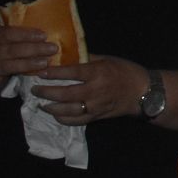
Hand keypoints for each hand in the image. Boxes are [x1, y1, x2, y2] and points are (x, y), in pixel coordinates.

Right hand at [0, 25, 56, 93]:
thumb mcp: (2, 42)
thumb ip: (18, 38)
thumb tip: (45, 34)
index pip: (8, 33)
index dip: (26, 34)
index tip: (44, 35)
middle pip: (11, 50)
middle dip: (34, 49)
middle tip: (53, 48)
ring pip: (9, 65)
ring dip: (28, 64)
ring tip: (45, 62)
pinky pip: (6, 80)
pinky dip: (19, 78)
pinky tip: (33, 78)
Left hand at [32, 55, 148, 124]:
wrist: (144, 92)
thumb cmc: (125, 71)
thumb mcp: (107, 59)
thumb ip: (86, 59)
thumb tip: (65, 56)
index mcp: (98, 72)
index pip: (70, 72)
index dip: (53, 73)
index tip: (39, 72)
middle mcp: (95, 90)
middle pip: (64, 93)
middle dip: (45, 92)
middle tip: (34, 89)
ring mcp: (95, 106)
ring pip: (67, 110)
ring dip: (50, 107)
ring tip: (41, 102)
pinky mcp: (97, 117)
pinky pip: (75, 121)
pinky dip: (62, 118)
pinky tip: (55, 114)